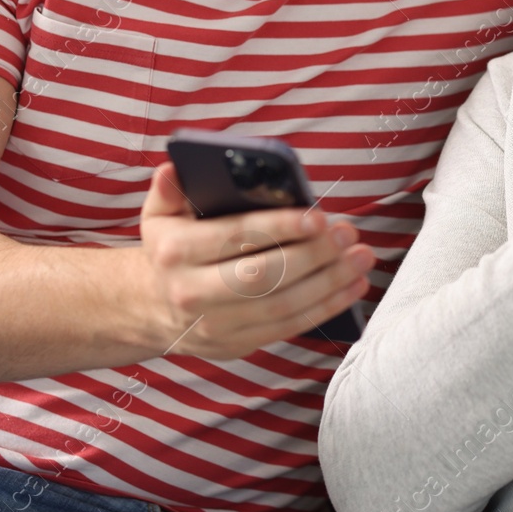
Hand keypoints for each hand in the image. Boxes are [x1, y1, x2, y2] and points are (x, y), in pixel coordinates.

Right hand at [139, 162, 374, 357]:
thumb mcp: (158, 215)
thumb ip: (168, 190)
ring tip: (361, 258)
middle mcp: (193, 293)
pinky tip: (353, 286)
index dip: (280, 228)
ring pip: (283, 305)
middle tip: (348, 234)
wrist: (150, 308)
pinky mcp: (238, 345)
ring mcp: (216, 324)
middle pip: (263, 277)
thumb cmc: (171, 250)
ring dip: (330, 282)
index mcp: (176, 252)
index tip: (318, 217)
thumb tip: (174, 167)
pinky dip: (327, 307)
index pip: (235, 237)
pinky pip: (290, 326)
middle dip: (313, 255)